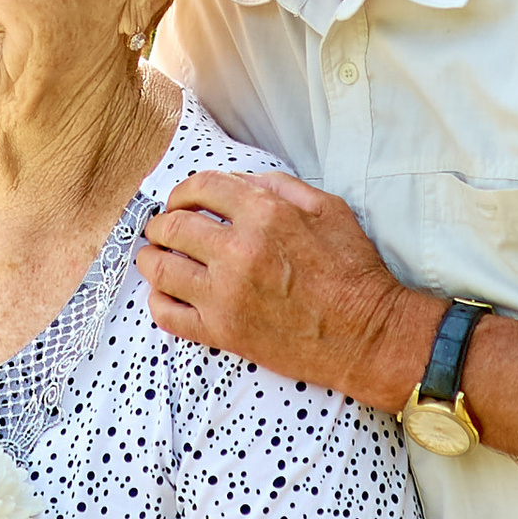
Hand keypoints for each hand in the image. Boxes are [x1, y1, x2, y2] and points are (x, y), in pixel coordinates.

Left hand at [136, 168, 440, 411]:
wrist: (366, 336)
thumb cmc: (353, 272)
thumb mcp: (328, 209)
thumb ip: (280, 186)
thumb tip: (240, 182)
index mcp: (266, 215)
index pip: (202, 187)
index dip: (184, 190)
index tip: (182, 199)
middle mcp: (239, 252)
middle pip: (173, 225)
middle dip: (162, 222)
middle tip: (163, 227)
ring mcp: (226, 295)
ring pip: (161, 268)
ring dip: (151, 257)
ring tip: (153, 256)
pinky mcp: (222, 332)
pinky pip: (168, 315)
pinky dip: (157, 300)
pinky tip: (164, 293)